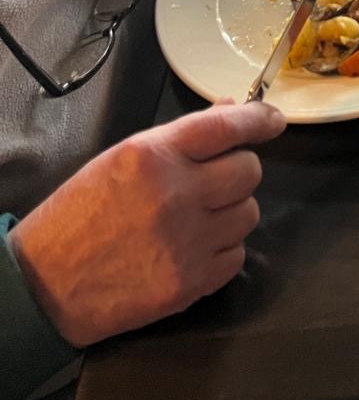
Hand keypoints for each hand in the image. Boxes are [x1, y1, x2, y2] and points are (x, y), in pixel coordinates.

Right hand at [8, 101, 284, 346]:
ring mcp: (186, 242)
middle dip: (235, 172)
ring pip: (249, 213)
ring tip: (195, 218)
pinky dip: (222, 250)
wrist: (44, 286)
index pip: (226, 127)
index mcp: (153, 156)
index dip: (259, 120)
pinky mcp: (190, 283)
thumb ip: (180, 138)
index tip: (273, 121)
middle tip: (211, 181)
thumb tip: (231, 113)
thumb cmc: (79, 216)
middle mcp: (176, 195)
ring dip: (230, 212)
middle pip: (248, 171)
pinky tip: (192, 248)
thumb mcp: (120, 160)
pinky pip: (237, 256)